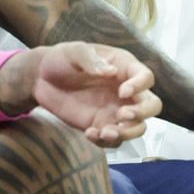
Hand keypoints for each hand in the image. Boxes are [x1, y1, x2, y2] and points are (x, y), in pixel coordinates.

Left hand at [5, 42, 160, 144]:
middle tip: (122, 115)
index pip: (146, 78)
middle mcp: (126, 91)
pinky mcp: (102, 125)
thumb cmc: (62, 59)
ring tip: (105, 132)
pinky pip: (113, 140)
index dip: (139, 86)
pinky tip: (89, 133)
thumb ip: (91, 59)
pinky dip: (105, 141)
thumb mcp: (74, 52)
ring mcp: (115, 110)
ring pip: (138, 127)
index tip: (121, 91)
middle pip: (152, 105)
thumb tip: (111, 72)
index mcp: (124, 68)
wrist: (41, 79)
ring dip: (127, 133)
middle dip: (142, 113)